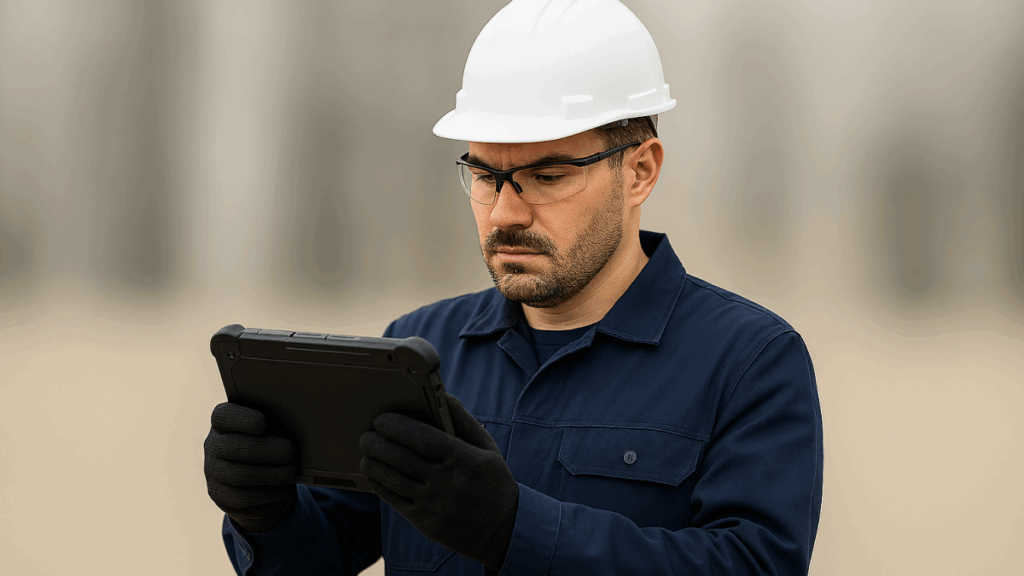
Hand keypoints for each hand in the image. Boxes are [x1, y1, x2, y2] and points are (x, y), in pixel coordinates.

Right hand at [204, 402, 297, 532]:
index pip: (223, 415)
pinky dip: (266, 494)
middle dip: (264, 450)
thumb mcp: (273, 430)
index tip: (262, 423)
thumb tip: (297, 421)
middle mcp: (213, 444)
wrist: (263, 479)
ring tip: (290, 472)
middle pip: (231, 447)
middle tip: (288, 451)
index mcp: (224, 422)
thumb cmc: (272, 443)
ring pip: (237, 475)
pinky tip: (283, 489)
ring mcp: (213, 471)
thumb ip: (277, 423)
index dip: (241, 419)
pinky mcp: (220, 495)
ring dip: (268, 474)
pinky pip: (241, 498)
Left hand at [359, 394, 518, 570]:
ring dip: (374, 463)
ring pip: (394, 479)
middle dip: (378, 443)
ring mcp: (436, 505)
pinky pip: (395, 501)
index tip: (381, 419)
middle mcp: (448, 482)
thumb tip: (442, 395)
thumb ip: (464, 421)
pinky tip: (374, 473)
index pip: (423, 438)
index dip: (397, 426)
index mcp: (465, 459)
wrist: (504, 530)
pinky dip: (380, 484)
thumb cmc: (493, 481)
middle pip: (402, 458)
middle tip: (367, 435)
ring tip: (367, 452)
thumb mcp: (488, 448)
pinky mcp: (426, 524)